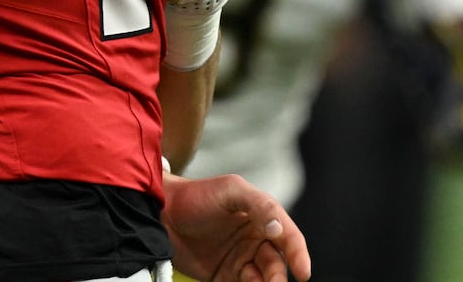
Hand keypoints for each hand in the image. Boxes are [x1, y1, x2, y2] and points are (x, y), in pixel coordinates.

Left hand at [162, 172, 311, 281]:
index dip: (298, 254)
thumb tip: (278, 228)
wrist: (159, 213)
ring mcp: (240, 260)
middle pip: (277, 264)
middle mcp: (255, 241)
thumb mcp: (230, 191)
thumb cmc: (196, 196)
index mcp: (262, 218)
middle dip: (277, 276)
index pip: (288, 238)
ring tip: (249, 281)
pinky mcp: (224, 277)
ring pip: (262, 280)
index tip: (303, 272)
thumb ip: (258, 205)